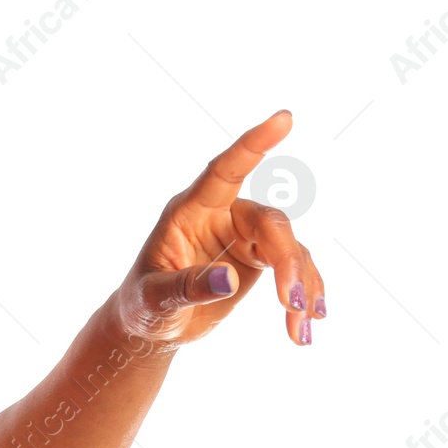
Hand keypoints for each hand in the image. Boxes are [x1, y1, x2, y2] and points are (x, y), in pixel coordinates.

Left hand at [108, 109, 324, 352]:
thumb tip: (228, 279)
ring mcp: (242, 236)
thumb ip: (186, 287)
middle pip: (269, 222)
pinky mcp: (258, 257)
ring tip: (300, 329)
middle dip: (288, 261)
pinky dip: (304, 295)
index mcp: (188, 213)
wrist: (151, 326)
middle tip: (291, 305)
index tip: (283, 118)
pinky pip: (294, 267)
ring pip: (289, 246)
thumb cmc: (142, 306)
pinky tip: (304, 328)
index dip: (252, 145)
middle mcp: (220, 216)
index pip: (223, 171)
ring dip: (301, 285)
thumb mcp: (154, 300)